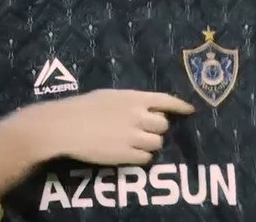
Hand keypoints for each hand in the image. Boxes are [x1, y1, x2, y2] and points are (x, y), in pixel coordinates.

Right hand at [31, 89, 194, 165]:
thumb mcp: (109, 96)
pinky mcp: (126, 155)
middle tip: (145, 130)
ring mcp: (133, 136)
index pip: (165, 100)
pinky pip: (146, 159)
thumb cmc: (83, 107)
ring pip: (157, 143)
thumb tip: (145, 107)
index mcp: (134, 98)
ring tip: (136, 143)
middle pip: (163, 125)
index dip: (180, 106)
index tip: (190, 110)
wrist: (66, 126)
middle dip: (157, 128)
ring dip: (150, 143)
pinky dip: (141, 157)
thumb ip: (129, 101)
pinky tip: (130, 154)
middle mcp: (138, 116)